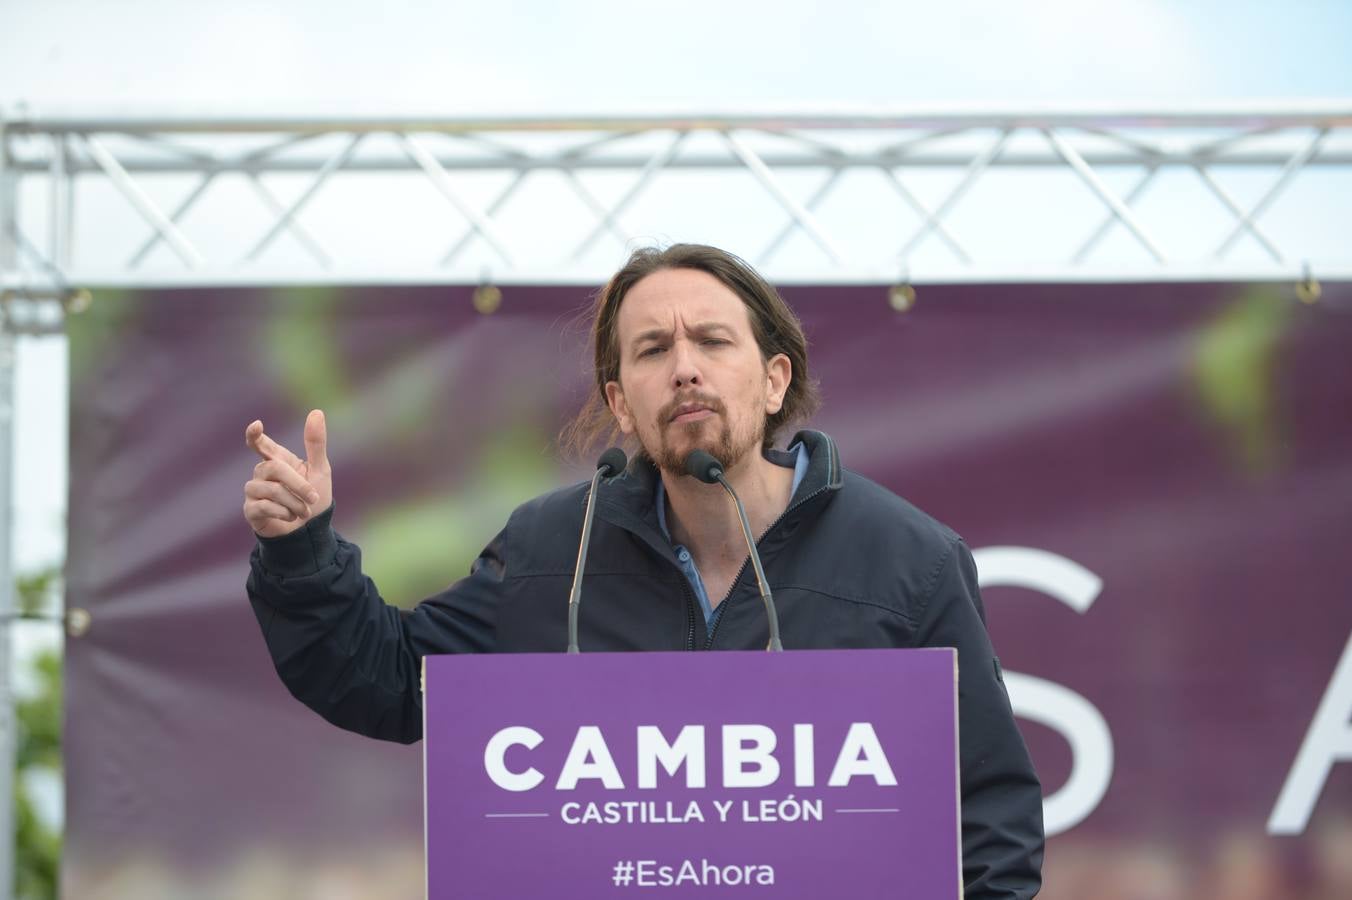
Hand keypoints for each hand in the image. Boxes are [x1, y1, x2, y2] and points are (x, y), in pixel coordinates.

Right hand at [242, 409, 332, 537]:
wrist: (310, 532)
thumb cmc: (314, 499)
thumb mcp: (320, 470)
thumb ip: (315, 443)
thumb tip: (316, 412)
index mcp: (278, 461)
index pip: (260, 444)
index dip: (255, 435)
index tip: (256, 425)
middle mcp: (262, 474)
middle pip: (273, 468)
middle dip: (297, 484)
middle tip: (313, 497)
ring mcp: (254, 492)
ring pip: (270, 489)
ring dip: (293, 502)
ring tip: (303, 511)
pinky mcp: (251, 510)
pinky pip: (263, 506)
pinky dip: (283, 512)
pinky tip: (290, 517)